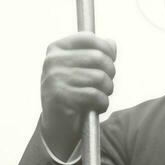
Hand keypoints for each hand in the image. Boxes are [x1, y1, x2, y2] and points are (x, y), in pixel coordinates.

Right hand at [40, 33, 116, 159]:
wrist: (57, 126)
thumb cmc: (72, 94)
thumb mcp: (81, 70)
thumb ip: (95, 53)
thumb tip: (112, 43)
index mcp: (56, 49)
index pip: (88, 38)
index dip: (106, 49)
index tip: (111, 61)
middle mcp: (52, 61)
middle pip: (98, 57)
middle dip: (110, 72)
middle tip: (107, 84)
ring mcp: (54, 78)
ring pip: (99, 77)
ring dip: (108, 89)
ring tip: (102, 96)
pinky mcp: (60, 97)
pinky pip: (94, 95)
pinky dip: (103, 103)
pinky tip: (97, 106)